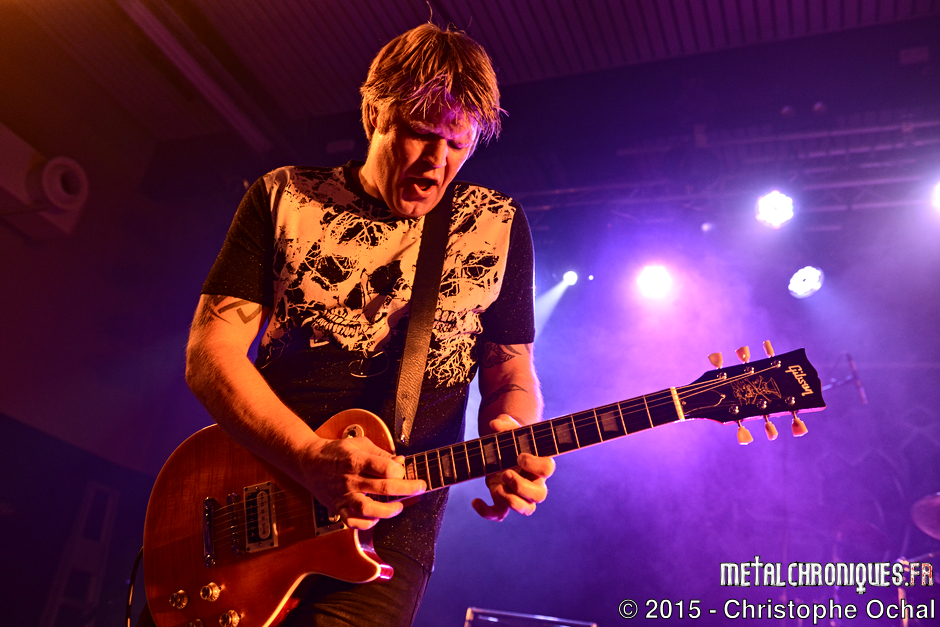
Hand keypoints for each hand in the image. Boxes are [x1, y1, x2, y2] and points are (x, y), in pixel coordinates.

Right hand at [299, 435, 425, 529]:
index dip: (400, 470)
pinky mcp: (337, 507)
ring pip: (367, 509)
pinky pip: (351, 521)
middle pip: (382, 488)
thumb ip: (380, 454)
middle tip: (419, 488)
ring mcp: (343, 495)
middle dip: (406, 490)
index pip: (384, 468)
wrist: (308, 462)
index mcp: (356, 460)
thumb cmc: (336, 451)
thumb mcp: (359, 444)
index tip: (404, 470)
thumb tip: (400, 462)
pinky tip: (376, 519)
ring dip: (387, 511)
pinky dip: (365, 524)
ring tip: (399, 508)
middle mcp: (350, 479)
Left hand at [471, 414, 555, 521]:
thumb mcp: (508, 430)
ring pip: (527, 509)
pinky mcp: (504, 502)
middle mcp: (534, 482)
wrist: (503, 452)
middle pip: (540, 495)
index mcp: (537, 463)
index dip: (535, 465)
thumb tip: (495, 424)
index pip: (547, 468)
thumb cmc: (511, 441)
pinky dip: (487, 512)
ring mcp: (520, 495)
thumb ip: (505, 424)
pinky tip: (475, 501)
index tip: (519, 456)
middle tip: (506, 474)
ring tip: (497, 488)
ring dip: (512, 501)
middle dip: (522, 487)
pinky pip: (501, 515)